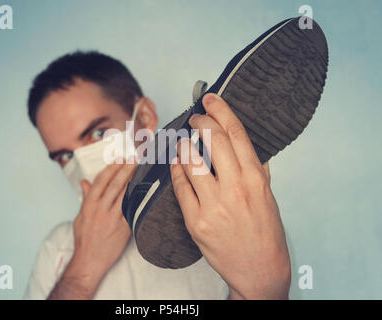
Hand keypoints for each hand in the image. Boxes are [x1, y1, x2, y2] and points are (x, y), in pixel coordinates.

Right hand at [49, 160, 135, 298]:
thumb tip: (84, 182)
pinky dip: (137, 197)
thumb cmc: (84, 239)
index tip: (119, 158)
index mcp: (89, 205)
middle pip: (115, 184)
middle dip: (125, 168)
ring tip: (140, 168)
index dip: (111, 167)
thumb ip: (85, 198)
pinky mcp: (124, 227)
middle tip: (134, 158)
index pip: (101, 181)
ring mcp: (113, 218)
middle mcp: (101, 209)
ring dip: (133, 179)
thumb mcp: (80, 216)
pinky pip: (132, 208)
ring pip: (125, 194)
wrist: (90, 261)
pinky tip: (143, 188)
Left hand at [170, 93, 290, 299]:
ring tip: (182, 142)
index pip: (236, 134)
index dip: (221, 111)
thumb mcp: (267, 197)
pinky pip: (180, 187)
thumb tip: (246, 147)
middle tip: (194, 119)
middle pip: (213, 141)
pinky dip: (176, 170)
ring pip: (192, 161)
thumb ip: (256, 170)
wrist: (259, 269)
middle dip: (200, 123)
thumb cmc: (265, 232)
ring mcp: (214, 205)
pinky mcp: (196, 221)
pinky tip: (176, 163)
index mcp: (255, 179)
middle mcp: (235, 188)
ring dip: (184, 145)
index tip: (210, 100)